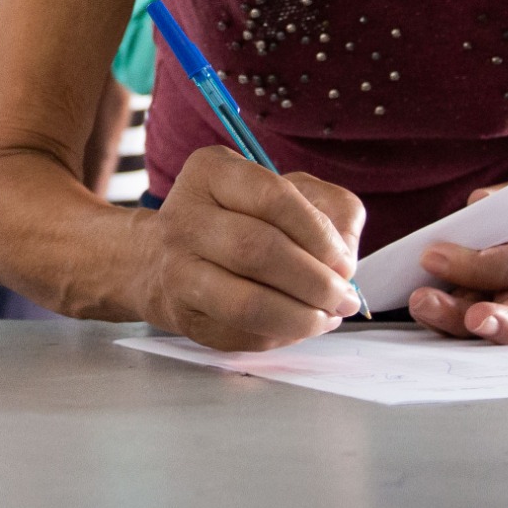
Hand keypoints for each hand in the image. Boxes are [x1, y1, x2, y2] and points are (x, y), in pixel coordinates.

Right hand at [130, 145, 366, 350]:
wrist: (163, 260)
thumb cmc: (241, 221)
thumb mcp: (288, 192)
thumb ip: (330, 210)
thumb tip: (344, 260)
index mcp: (212, 172)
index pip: (272, 197)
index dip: (318, 234)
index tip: (344, 261)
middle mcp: (184, 217)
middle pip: (258, 250)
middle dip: (315, 281)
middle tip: (343, 298)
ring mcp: (176, 268)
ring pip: (247, 302)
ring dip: (301, 317)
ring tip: (327, 317)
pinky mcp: (181, 315)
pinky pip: (240, 333)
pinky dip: (280, 335)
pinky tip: (296, 326)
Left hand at [406, 179, 507, 344]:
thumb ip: (507, 198)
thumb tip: (477, 206)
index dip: (476, 266)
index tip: (431, 257)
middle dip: (473, 314)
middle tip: (427, 304)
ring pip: (492, 329)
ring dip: (449, 320)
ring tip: (419, 305)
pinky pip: (478, 333)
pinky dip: (448, 324)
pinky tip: (425, 312)